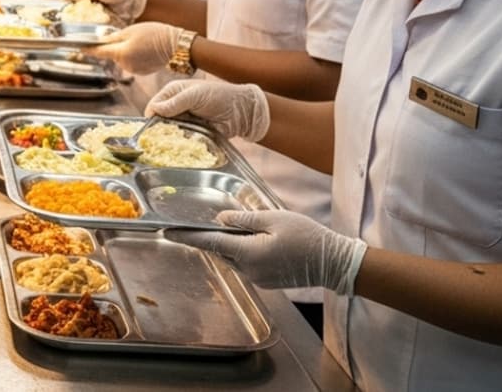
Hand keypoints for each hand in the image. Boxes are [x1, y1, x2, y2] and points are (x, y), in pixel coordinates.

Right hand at [60, 0, 146, 20]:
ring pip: (82, 8)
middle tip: (65, 16)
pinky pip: (90, 14)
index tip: (61, 7)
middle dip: (70, 7)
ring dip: (79, 14)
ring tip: (74, 22)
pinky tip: (85, 24)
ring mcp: (95, 0)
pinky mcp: (100, 10)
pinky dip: (87, 19)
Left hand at [95, 22, 178, 74]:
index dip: (88, 49)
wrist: (176, 46)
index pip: (98, 52)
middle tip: (127, 35)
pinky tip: (144, 49)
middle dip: (113, 46)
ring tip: (140, 42)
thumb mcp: (131, 31)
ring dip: (124, 51)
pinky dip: (133, 56)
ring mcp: (133, 70)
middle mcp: (125, 64)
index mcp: (121, 53)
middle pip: (111, 54)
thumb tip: (100, 41)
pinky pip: (130, 62)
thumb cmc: (155, 34)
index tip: (79, 48)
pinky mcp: (140, 71)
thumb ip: (113, 37)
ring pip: (121, 58)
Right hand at [146, 79, 269, 140]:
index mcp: (173, 93)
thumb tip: (155, 110)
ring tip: (168, 146)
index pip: (154, 105)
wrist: (241, 111)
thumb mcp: (195, 95)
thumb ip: (175, 102)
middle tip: (158, 140)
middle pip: (159, 121)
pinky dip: (180, 144)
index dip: (151, 117)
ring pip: (169, 133)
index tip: (150, 130)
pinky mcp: (192, 133)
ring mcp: (184, 121)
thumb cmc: (219, 96)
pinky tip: (179, 149)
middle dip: (158, 130)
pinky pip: (181, 141)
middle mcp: (175, 107)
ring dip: (169, 139)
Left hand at [165, 210, 367, 295]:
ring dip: (232, 245)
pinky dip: (245, 253)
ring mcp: (258, 279)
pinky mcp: (267, 282)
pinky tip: (257, 241)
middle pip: (221, 250)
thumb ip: (245, 219)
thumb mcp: (275, 219)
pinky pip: (247, 265)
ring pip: (233, 258)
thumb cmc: (307, 237)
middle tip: (210, 221)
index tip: (167, 232)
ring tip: (244, 229)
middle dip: (213, 236)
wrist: (333, 263)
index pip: (210, 242)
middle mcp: (249, 270)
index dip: (187, 236)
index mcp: (248, 253)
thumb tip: (221, 219)